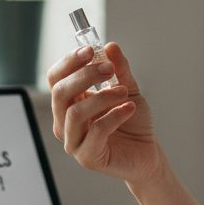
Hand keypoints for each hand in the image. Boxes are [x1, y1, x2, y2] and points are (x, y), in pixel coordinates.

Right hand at [47, 41, 163, 185]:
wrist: (148, 153)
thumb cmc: (133, 124)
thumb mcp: (128, 89)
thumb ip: (119, 69)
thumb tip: (110, 46)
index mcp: (69, 103)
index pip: (56, 78)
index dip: (70, 62)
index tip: (90, 50)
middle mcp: (65, 122)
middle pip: (60, 93)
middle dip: (84, 76)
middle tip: (108, 68)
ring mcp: (73, 141)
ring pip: (75, 113)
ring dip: (102, 97)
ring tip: (124, 92)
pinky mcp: (87, 157)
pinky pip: (95, 132)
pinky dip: (114, 116)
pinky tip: (129, 109)